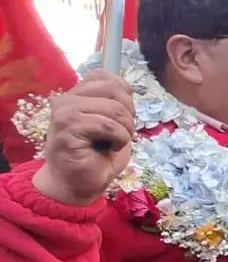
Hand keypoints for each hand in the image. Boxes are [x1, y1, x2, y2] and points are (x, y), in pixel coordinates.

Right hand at [32, 71, 134, 206]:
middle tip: (121, 133)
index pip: (107, 77)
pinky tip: (108, 149)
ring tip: (114, 143)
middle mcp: (66, 99)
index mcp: (76, 94)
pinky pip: (108, 126)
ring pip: (114, 109)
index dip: (125, 96)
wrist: (77, 184)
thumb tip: (128, 88)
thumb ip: (115, 101)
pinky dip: (120, 140)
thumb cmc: (96, 155)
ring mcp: (64, 113)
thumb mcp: (111, 122)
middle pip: (115, 90)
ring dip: (125, 130)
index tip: (121, 118)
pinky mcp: (67, 129)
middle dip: (128, 113)